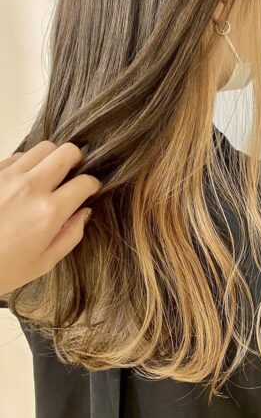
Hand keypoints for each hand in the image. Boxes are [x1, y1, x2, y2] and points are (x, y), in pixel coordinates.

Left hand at [0, 141, 102, 296]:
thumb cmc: (1, 269)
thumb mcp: (43, 263)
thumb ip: (71, 235)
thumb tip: (84, 212)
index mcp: (48, 212)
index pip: (84, 183)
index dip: (93, 185)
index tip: (91, 189)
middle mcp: (31, 187)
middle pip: (67, 152)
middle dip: (77, 161)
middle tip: (73, 174)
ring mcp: (9, 176)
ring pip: (43, 148)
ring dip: (51, 159)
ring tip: (48, 175)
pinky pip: (18, 155)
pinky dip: (27, 164)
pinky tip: (23, 181)